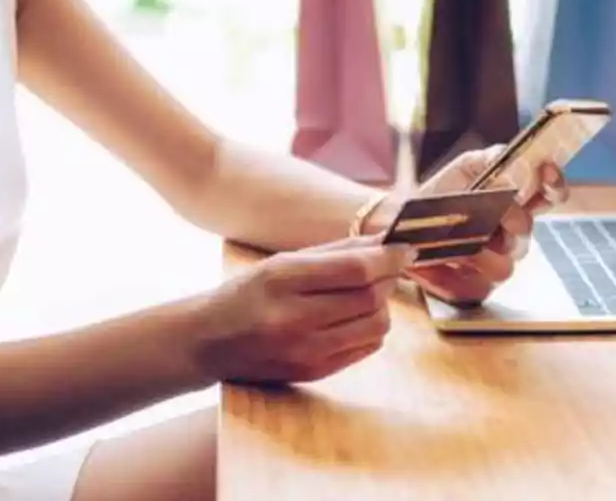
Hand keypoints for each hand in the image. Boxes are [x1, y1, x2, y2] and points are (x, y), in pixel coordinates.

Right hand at [188, 236, 415, 384]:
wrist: (208, 342)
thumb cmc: (247, 294)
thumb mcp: (282, 262)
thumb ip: (336, 251)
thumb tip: (385, 242)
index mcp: (283, 280)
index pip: (355, 269)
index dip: (389, 258)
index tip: (407, 248)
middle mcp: (294, 318)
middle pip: (370, 297)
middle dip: (390, 278)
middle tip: (389, 267)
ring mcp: (305, 351)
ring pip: (376, 325)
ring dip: (383, 305)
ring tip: (369, 293)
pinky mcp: (313, 372)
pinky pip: (366, 348)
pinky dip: (372, 328)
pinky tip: (356, 317)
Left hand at [406, 146, 568, 305]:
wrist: (403, 226)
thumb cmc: (438, 197)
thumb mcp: (466, 168)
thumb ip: (495, 160)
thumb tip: (519, 164)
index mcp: (516, 204)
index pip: (550, 194)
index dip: (554, 185)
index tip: (546, 174)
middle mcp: (512, 237)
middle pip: (526, 234)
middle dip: (508, 223)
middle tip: (493, 215)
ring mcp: (495, 264)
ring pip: (504, 266)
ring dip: (478, 252)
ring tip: (454, 241)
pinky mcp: (473, 288)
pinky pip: (476, 287)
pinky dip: (454, 274)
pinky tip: (441, 262)